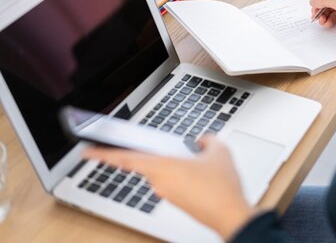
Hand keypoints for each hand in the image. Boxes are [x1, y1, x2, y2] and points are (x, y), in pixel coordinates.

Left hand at [84, 135, 256, 239]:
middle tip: (179, 149)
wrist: (229, 214)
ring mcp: (167, 193)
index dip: (103, 154)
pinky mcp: (176, 201)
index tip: (87, 150)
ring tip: (200, 163)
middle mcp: (159, 182)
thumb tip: (202, 140)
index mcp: (162, 166)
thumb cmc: (221, 186)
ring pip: (164, 173)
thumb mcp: (219, 151)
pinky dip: (183, 176)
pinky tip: (202, 175)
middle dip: (162, 153)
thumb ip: (207, 140)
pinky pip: (174, 183)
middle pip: (150, 162)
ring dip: (176, 165)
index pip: (125, 158)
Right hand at [310, 0, 335, 33]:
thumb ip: (325, 0)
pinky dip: (329, 19)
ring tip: (323, 22)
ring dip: (323, 15)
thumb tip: (313, 0)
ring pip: (328, 7)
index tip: (319, 6)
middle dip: (320, 8)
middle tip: (316, 16)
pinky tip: (328, 23)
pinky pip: (333, 13)